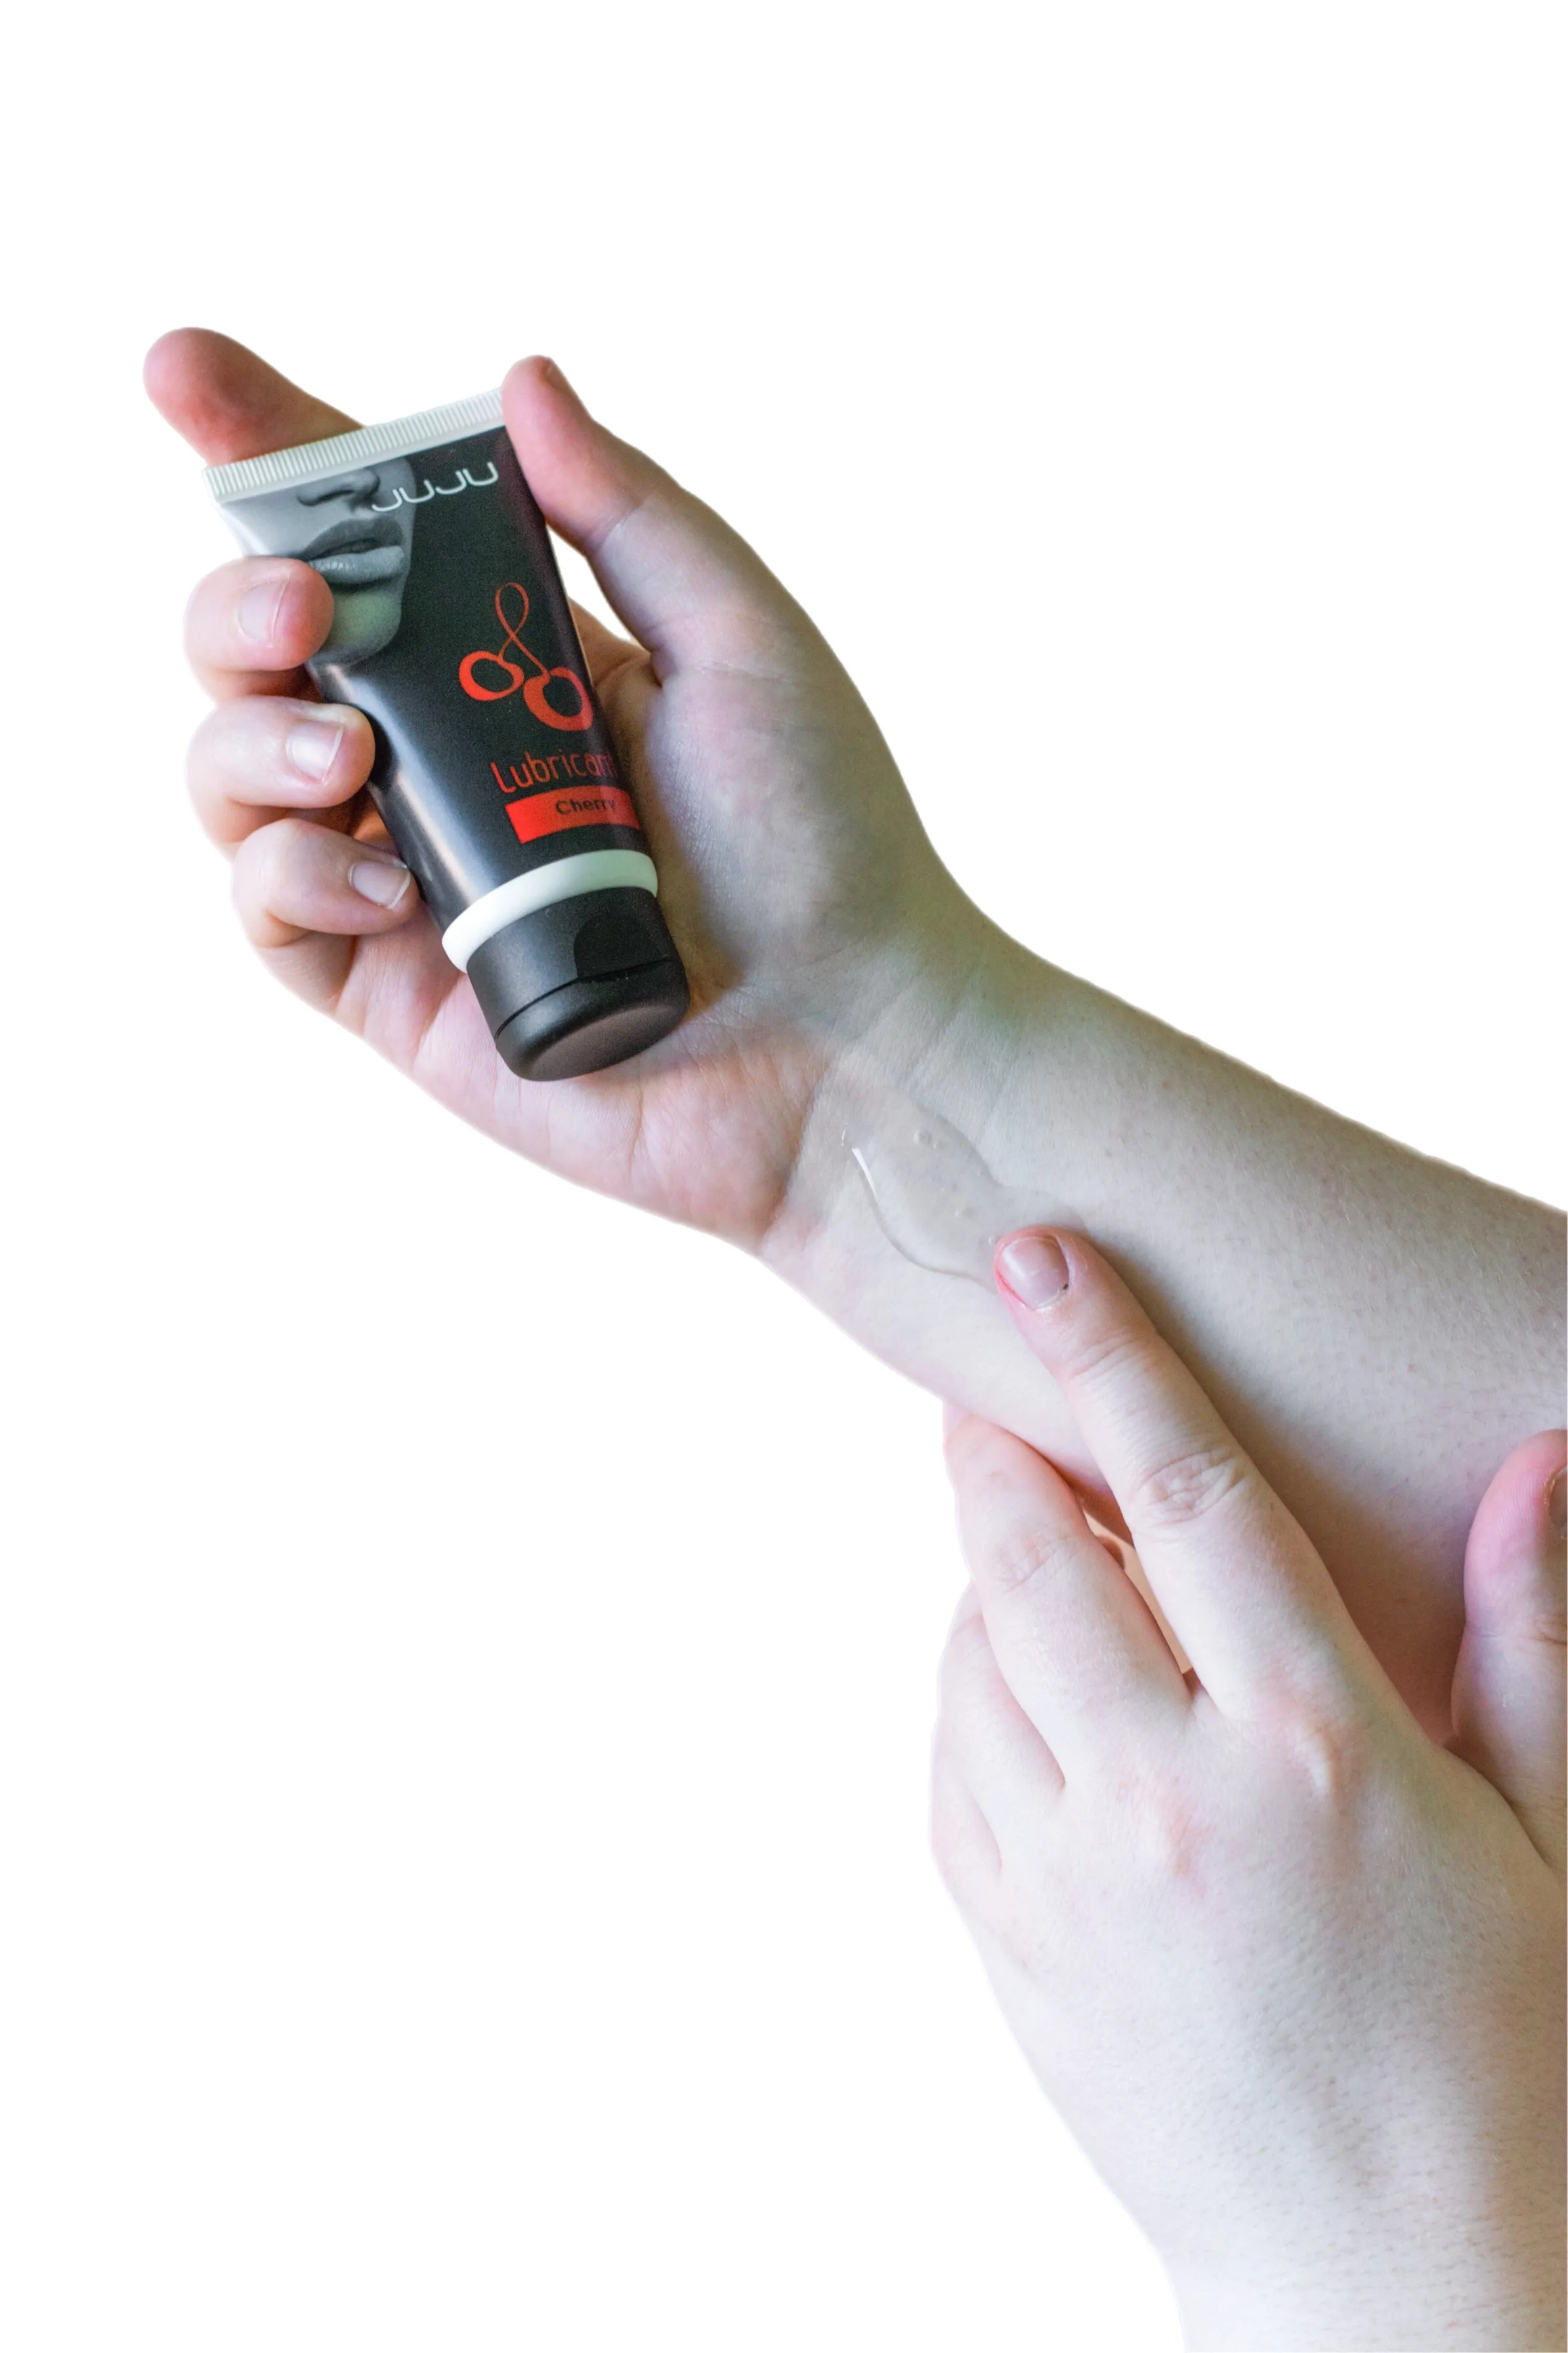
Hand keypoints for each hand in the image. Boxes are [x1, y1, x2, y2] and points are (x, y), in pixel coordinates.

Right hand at [144, 329, 1008, 1252]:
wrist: (848, 1043)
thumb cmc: (826, 846)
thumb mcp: (744, 642)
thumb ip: (628, 514)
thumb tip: (522, 380)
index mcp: (517, 662)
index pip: (368, 543)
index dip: (270, 456)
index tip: (185, 372)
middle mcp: (448, 760)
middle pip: (266, 651)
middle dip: (239, 604)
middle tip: (300, 609)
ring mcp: (413, 875)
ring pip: (236, 775)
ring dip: (252, 744)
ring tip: (350, 764)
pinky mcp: (394, 992)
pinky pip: (272, 915)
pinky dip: (296, 876)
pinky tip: (387, 888)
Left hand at [936, 1229, 1564, 2349]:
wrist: (1397, 2284)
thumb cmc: (1507, 2048)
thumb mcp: (1551, 1832)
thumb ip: (1533, 1635)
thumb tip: (1539, 1458)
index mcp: (1315, 1748)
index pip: (1189, 1494)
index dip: (1112, 1356)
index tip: (1041, 1254)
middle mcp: (1168, 1800)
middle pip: (1031, 1554)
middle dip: (996, 1446)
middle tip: (986, 1389)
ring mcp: (1070, 1882)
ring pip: (970, 1656)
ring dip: (987, 1578)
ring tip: (1043, 1558)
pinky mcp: (1011, 1951)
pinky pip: (950, 1771)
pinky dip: (970, 1698)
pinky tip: (1032, 1695)